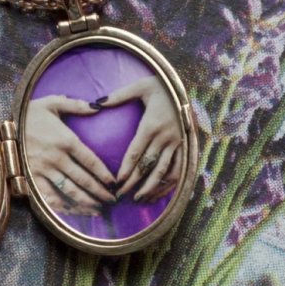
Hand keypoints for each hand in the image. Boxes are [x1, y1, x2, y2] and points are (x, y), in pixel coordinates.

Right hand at [25, 95, 115, 215]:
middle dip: (100, 192)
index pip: (91, 161)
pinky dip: (64, 207)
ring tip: (99, 210)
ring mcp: (43, 170)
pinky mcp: (31, 179)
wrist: (3, 125)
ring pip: (70, 192)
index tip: (114, 183)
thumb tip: (98, 106)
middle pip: (83, 180)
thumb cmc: (30, 113)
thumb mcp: (52, 103)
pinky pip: (50, 197)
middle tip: (113, 201)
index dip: (104, 175)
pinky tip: (75, 212)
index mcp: (65, 140)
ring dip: (86, 203)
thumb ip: (76, 105)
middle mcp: (56, 158)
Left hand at [100, 76, 182, 200]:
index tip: (117, 182)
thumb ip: (118, 96)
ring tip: (139, 200)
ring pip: (164, 172)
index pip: (136, 153)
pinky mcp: (185, 146)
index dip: (127, 169)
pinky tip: (159, 193)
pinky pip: (179, 169)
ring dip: (152, 188)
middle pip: (148, 166)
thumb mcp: (140, 86)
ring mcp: (177, 143)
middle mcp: (165, 137)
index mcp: (151, 125)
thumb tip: (96, 103)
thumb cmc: (160, 86)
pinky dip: (169, 184)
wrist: (188, 86)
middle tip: (121, 196)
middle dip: (134, 184)